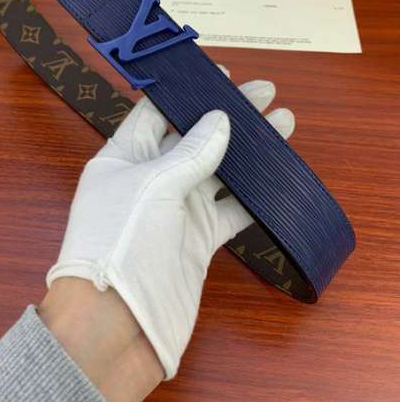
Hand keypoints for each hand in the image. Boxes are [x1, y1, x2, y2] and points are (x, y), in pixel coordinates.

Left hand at [44, 71, 294, 382]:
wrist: (117, 325)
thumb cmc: (119, 244)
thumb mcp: (153, 186)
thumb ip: (191, 152)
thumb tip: (222, 120)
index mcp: (124, 156)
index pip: (157, 112)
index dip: (187, 92)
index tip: (220, 75)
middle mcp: (150, 179)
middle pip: (194, 136)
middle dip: (228, 114)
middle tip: (265, 92)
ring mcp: (176, 209)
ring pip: (218, 170)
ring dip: (249, 150)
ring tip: (283, 122)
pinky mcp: (198, 239)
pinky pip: (231, 209)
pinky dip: (253, 194)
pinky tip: (277, 175)